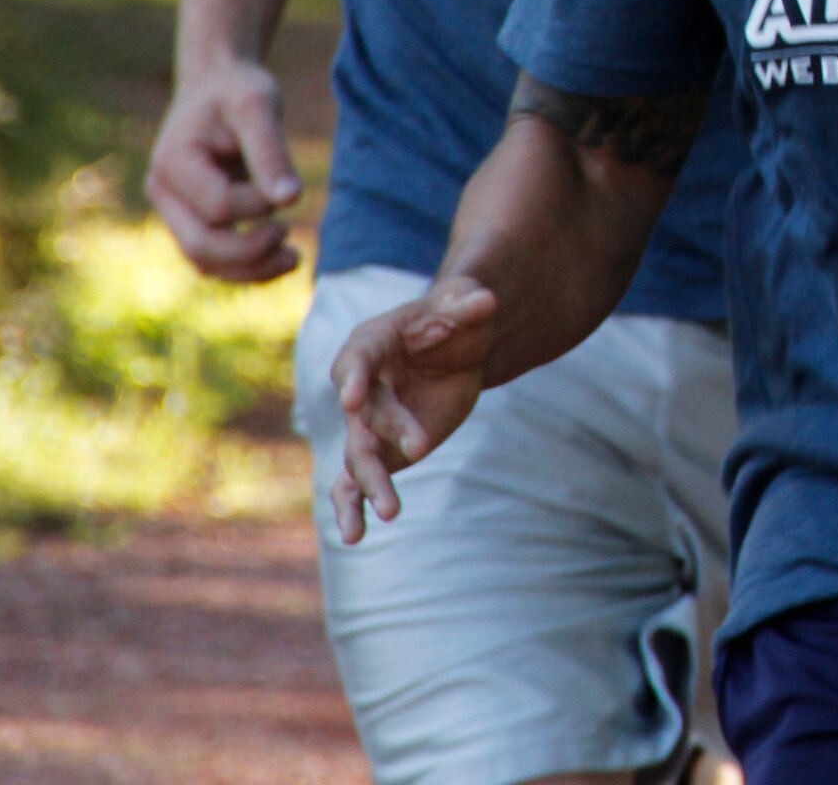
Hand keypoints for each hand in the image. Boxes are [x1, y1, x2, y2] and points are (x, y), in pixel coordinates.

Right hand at [145, 58, 302, 281]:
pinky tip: (281, 259)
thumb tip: (292, 200)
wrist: (217, 84)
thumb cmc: (238, 90)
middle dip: (250, 251)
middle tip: (290, 234)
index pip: (217, 205)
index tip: (288, 189)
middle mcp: (164, 192)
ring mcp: (174, 210)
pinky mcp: (192, 219)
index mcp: (173, 163)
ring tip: (295, 258)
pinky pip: (213, 258)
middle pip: (200, 246)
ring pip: (204, 261)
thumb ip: (271, 152)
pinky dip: (245, 267)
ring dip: (249, 270)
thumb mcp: (258, 106)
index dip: (257, 204)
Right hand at [329, 276, 497, 542]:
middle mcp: (362, 386)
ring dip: (371, 484)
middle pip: (366, 414)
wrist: (455, 346)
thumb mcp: (466, 304)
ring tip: (389, 513)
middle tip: (421, 448)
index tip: (351, 400)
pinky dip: (352, 507)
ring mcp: (368, 423)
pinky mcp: (380, 450)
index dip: (354, 379)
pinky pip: (355, 483)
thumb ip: (470, 304)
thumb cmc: (452, 317)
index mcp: (373, 343)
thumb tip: (486, 301)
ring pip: (359, 456)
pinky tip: (354, 537)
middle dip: (389, 431)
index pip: (357, 360)